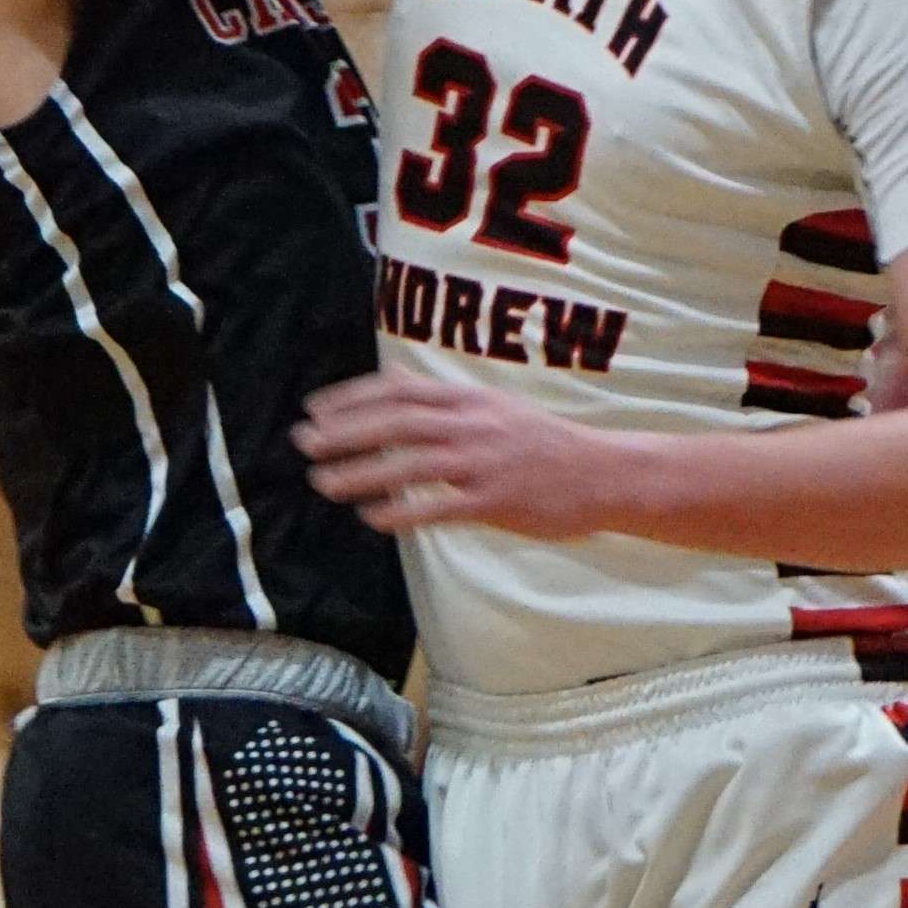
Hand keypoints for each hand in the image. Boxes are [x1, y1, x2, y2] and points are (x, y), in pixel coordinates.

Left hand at [297, 366, 635, 540]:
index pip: (398, 391)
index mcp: (470, 398)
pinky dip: (400, 511)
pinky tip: (371, 518)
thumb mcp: (496, 407)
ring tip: (323, 483)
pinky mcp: (494, 501)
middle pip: (394, 422)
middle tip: (304, 444)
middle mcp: (472, 424)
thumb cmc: (545, 444)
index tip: (315, 410)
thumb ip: (448, 402)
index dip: (351, 398)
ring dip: (359, 473)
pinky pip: (437, 507)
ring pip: (407, 464)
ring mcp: (483, 463)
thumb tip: (396, 389)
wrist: (603, 474)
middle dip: (342, 432)